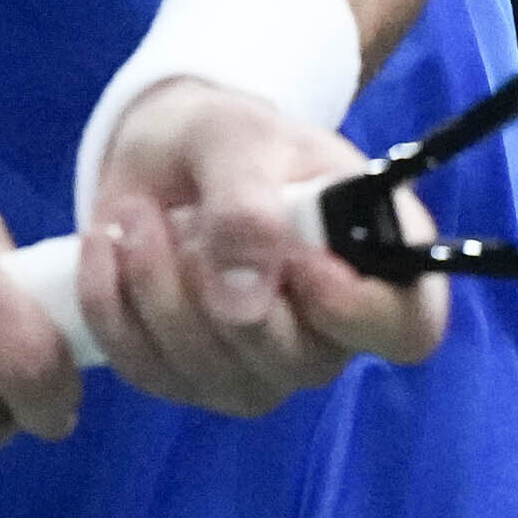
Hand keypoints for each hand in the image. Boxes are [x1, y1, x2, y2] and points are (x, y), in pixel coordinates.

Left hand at [72, 77, 446, 419]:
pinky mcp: (194, 378)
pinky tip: (107, 249)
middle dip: (219, 288)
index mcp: (380, 259)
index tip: (299, 263)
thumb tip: (245, 302)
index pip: (409, 328)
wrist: (165, 153)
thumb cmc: (228, 139)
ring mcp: (264, 366)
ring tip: (137, 215)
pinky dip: (112, 307)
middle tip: (183, 216)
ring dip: (156, 292)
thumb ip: (248, 206)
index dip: (357, 312)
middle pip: (298, 362)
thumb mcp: (238, 139)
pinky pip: (150, 371)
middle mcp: (332, 330)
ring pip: (215, 374)